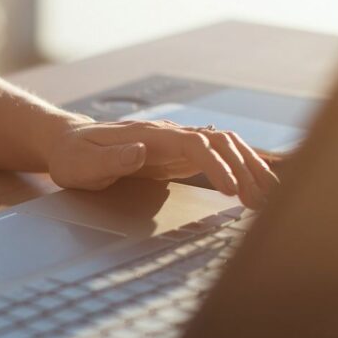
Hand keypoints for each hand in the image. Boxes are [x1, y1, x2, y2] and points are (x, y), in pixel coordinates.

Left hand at [46, 119, 277, 208]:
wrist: (68, 143)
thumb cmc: (72, 157)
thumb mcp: (82, 163)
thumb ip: (111, 159)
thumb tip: (141, 152)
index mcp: (148, 136)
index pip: (194, 144)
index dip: (217, 165)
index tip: (232, 190)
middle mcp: (168, 134)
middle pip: (221, 141)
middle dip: (246, 168)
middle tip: (262, 203)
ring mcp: (175, 143)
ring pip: (225, 146)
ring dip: (250, 168)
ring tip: (268, 198)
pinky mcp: (177, 155)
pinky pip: (218, 156)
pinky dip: (242, 166)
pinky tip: (260, 182)